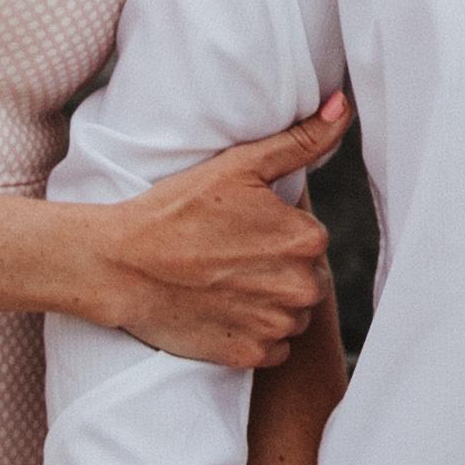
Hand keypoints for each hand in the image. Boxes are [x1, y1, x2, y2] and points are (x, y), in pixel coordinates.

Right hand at [72, 102, 349, 366]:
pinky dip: (253, 334)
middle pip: (306, 279)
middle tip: (227, 257)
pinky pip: (272, 347)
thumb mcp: (239, 165)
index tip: (238, 231)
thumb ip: (301, 141)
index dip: (273, 234)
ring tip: (221, 283)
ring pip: (292, 314)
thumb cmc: (177, 209)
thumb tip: (343, 107)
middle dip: (276, 270)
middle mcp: (302, 288)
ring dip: (268, 303)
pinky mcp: (251, 356)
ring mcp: (276, 326)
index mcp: (307, 240)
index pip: (309, 239)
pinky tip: (220, 311)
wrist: (122, 265)